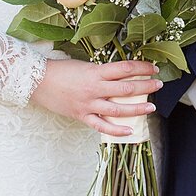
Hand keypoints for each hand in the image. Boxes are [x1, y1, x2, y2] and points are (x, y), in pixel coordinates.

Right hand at [30, 58, 162, 136]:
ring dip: (137, 108)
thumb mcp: (84, 65)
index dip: (142, 68)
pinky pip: (102, 126)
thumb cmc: (60, 70)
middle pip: (126, 88)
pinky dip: (116, 130)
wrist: (37, 81)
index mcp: (95, 72)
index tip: (153, 69)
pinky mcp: (82, 116)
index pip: (125, 68)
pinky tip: (129, 130)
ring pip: (118, 109)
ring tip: (151, 107)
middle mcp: (94, 88)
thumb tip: (121, 74)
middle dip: (146, 86)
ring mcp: (89, 104)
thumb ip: (102, 71)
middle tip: (158, 85)